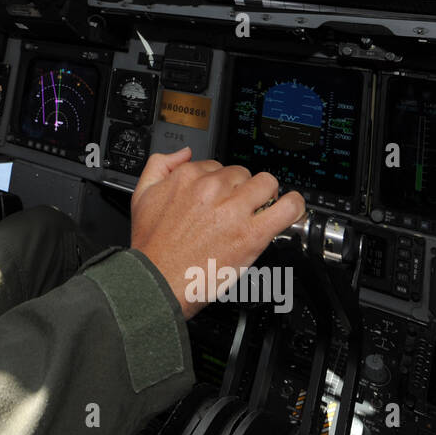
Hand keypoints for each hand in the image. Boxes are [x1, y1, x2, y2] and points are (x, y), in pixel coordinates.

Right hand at [129, 148, 305, 319]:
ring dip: (267, 195)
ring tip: (262, 209)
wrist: (156, 281)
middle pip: (243, 174)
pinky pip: (286, 208)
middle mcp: (211, 189)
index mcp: (187, 177)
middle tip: (236, 208)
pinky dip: (294, 206)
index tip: (220, 197)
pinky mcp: (252, 234)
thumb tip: (182, 153)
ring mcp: (234, 210)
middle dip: (241, 189)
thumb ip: (160, 165)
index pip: (217, 166)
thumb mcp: (141, 196)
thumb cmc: (151, 247)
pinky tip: (291, 209)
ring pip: (267, 183)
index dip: (220, 183)